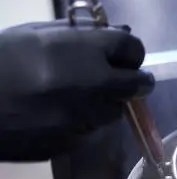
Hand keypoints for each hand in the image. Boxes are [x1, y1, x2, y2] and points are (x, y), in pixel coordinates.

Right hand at [0, 19, 153, 160]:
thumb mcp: (36, 34)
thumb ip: (80, 34)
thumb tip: (118, 34)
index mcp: (83, 51)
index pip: (133, 48)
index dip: (130, 51)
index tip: (124, 55)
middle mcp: (93, 85)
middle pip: (137, 84)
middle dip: (134, 80)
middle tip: (120, 78)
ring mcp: (83, 118)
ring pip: (115, 111)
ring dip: (106, 102)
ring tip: (77, 95)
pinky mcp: (70, 144)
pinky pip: (90, 131)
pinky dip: (83, 122)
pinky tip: (56, 114)